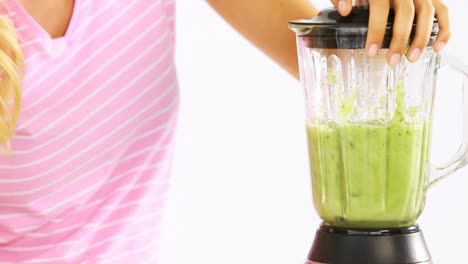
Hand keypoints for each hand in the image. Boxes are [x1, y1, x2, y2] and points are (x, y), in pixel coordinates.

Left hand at [330, 0, 450, 65]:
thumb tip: (345, 10)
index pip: (379, 6)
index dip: (377, 29)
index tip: (372, 52)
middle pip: (406, 12)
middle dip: (400, 39)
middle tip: (392, 62)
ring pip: (427, 12)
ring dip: (422, 37)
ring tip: (412, 59)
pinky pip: (443, 11)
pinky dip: (444, 29)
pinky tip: (437, 48)